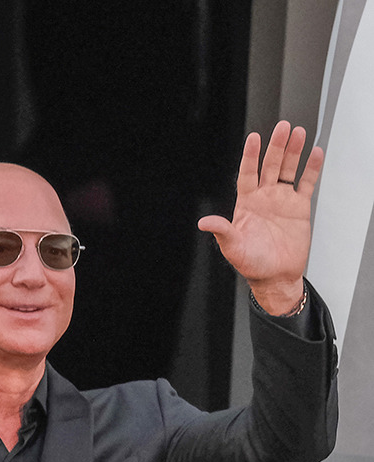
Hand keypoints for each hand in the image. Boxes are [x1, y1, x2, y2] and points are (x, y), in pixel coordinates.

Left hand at [198, 120, 323, 313]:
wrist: (275, 277)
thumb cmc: (251, 264)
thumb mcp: (233, 247)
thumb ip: (221, 231)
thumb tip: (204, 222)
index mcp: (246, 204)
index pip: (248, 174)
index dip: (251, 156)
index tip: (254, 138)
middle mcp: (264, 198)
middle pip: (270, 166)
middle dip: (276, 147)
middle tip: (282, 128)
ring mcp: (282, 200)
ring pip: (287, 170)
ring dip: (293, 152)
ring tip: (298, 133)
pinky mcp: (299, 208)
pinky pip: (306, 183)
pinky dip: (311, 169)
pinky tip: (315, 154)